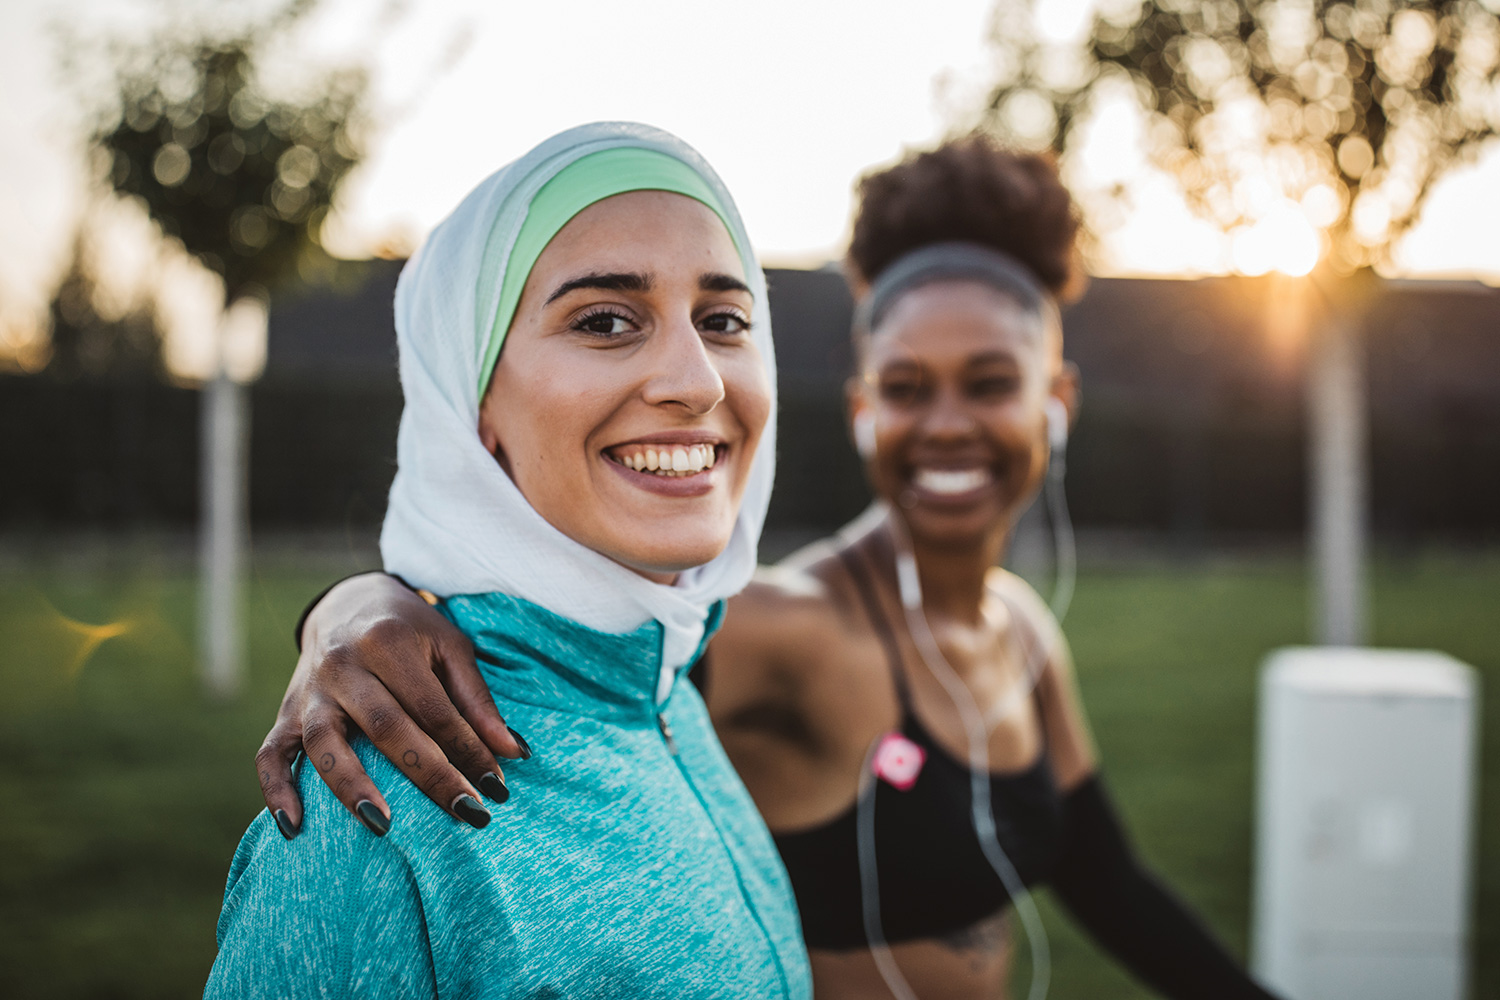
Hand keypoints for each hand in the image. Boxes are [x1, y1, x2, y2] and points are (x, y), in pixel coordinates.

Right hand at [256, 572, 527, 837]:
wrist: (348, 601)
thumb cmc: (410, 631)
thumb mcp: (450, 648)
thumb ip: (478, 700)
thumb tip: (513, 752)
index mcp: (387, 641)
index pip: (433, 708)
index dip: (467, 750)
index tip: (496, 788)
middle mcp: (342, 665)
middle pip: (385, 727)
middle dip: (429, 774)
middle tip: (466, 813)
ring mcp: (309, 691)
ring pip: (324, 743)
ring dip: (351, 787)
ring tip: (383, 826)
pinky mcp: (284, 713)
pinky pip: (270, 754)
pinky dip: (278, 791)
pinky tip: (296, 828)